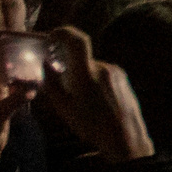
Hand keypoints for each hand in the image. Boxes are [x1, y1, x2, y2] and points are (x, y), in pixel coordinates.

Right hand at [39, 27, 153, 162]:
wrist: (126, 139)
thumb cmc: (91, 126)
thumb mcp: (63, 107)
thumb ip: (52, 82)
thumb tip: (45, 64)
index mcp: (87, 73)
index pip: (77, 39)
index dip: (62, 32)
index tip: (51, 36)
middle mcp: (104, 68)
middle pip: (81, 57)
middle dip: (68, 65)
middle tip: (60, 82)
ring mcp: (116, 73)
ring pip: (91, 67)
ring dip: (81, 76)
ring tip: (80, 100)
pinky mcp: (124, 79)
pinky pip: (103, 74)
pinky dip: (93, 81)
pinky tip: (93, 102)